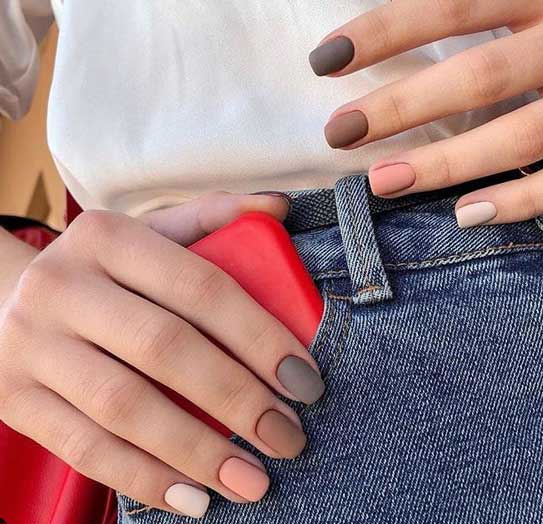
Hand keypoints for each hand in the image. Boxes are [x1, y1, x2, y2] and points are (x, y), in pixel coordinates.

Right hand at [0, 191, 324, 517]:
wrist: (7, 301)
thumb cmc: (104, 271)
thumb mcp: (149, 233)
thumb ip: (213, 217)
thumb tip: (280, 206)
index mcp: (106, 237)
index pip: (200, 287)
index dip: (259, 336)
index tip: (303, 380)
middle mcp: (62, 285)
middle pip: (166, 348)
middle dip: (237, 399)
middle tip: (287, 436)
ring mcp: (31, 345)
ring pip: (125, 407)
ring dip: (198, 451)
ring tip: (254, 480)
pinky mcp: (15, 400)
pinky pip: (85, 449)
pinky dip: (145, 478)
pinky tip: (195, 497)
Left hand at [310, 0, 542, 227]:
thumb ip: (478, 2)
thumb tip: (386, 20)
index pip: (454, 2)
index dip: (386, 32)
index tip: (324, 60)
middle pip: (480, 78)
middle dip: (402, 108)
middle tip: (338, 131)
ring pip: (518, 135)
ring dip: (445, 165)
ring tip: (382, 182)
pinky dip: (518, 201)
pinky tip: (465, 216)